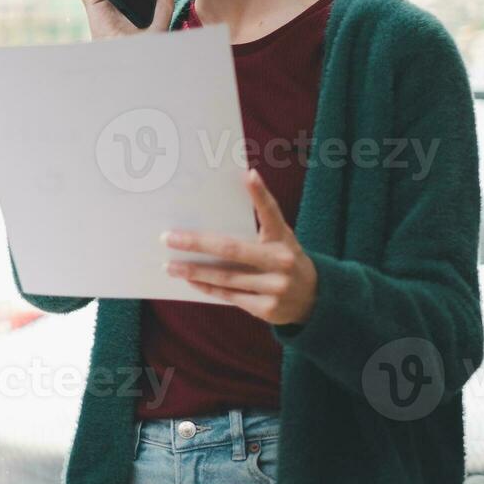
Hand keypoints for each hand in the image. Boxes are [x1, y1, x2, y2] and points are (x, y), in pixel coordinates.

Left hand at [161, 168, 318, 324]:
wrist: (314, 300)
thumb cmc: (286, 261)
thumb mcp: (281, 240)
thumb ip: (260, 225)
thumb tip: (228, 200)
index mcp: (283, 239)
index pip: (271, 213)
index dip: (260, 194)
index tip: (249, 175)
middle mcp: (281, 261)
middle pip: (232, 250)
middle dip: (197, 243)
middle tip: (169, 238)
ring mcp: (275, 287)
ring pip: (226, 277)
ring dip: (194, 272)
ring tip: (170, 266)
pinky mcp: (267, 308)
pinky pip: (229, 296)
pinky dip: (207, 288)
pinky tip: (190, 281)